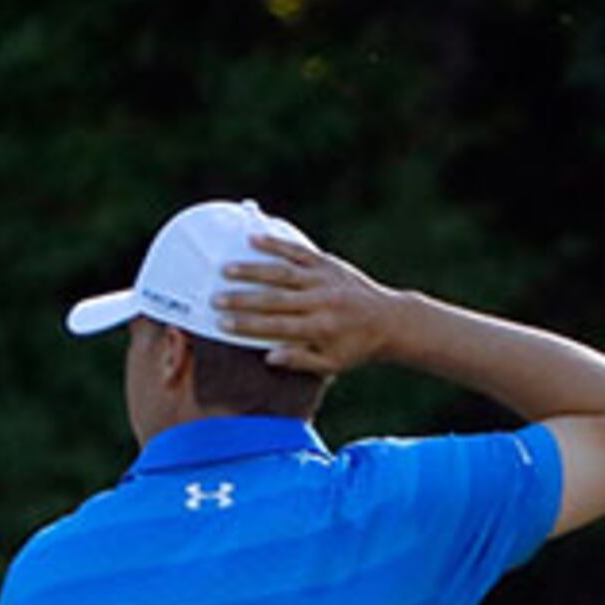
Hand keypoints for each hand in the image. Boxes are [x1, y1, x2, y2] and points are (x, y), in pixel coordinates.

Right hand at [210, 234, 406, 376]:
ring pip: (282, 272)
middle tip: (214, 298)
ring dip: (253, 269)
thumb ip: (300, 361)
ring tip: (226, 268)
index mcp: (320, 329)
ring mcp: (324, 280)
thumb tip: (268, 356)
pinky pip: (299, 252)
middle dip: (242, 299)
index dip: (247, 326)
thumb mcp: (332, 364)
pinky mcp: (328, 263)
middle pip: (274, 299)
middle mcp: (321, 302)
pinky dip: (276, 244)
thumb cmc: (357, 347)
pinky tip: (253, 239)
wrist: (390, 321)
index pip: (276, 327)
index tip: (221, 323)